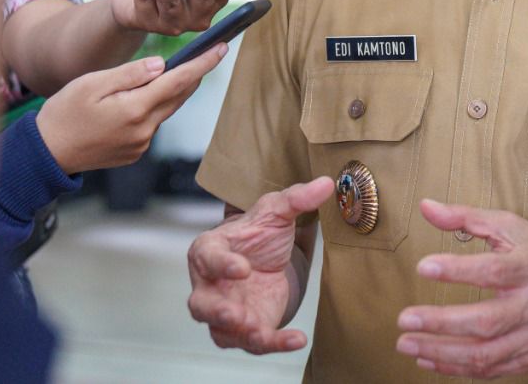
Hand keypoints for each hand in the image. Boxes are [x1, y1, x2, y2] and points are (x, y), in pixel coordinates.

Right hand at [35, 42, 226, 173]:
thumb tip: (161, 65)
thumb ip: (129, 74)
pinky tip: (144, 98)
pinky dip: (154, 108)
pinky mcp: (135, 152)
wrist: (46, 152)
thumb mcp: (91, 84)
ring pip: (166, 110)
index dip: (203, 64)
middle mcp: (144, 130)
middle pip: (179, 96)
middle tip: (210, 53)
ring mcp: (141, 144)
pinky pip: (153, 124)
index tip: (222, 48)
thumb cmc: (64, 113)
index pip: (179, 81)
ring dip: (174, 91)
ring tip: (179, 71)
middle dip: (195, 74)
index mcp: (134, 109)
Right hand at [187, 177, 334, 353]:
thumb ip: (297, 198)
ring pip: (222, 331)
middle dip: (215, 312)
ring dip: (240, 334)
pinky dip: (275, 344)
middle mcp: (211, 285)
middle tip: (234, 314)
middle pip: (201, 305)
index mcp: (210, 250)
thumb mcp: (277, 211)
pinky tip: (297, 340)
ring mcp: (226, 310)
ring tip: (259, 333)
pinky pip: (255, 342)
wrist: (267, 258)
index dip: (221, 264)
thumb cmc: (261, 233)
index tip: (242, 268)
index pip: (208, 257)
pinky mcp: (247, 328)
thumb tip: (326, 183)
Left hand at [395, 201, 527, 378]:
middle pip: (486, 321)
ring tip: (407, 343)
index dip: (457, 270)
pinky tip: (429, 359)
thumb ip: (466, 218)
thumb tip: (426, 207)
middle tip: (404, 319)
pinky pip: (490, 369)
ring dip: (441, 352)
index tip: (424, 267)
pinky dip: (456, 368)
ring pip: (485, 354)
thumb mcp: (510, 227)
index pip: (493, 271)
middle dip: (441, 323)